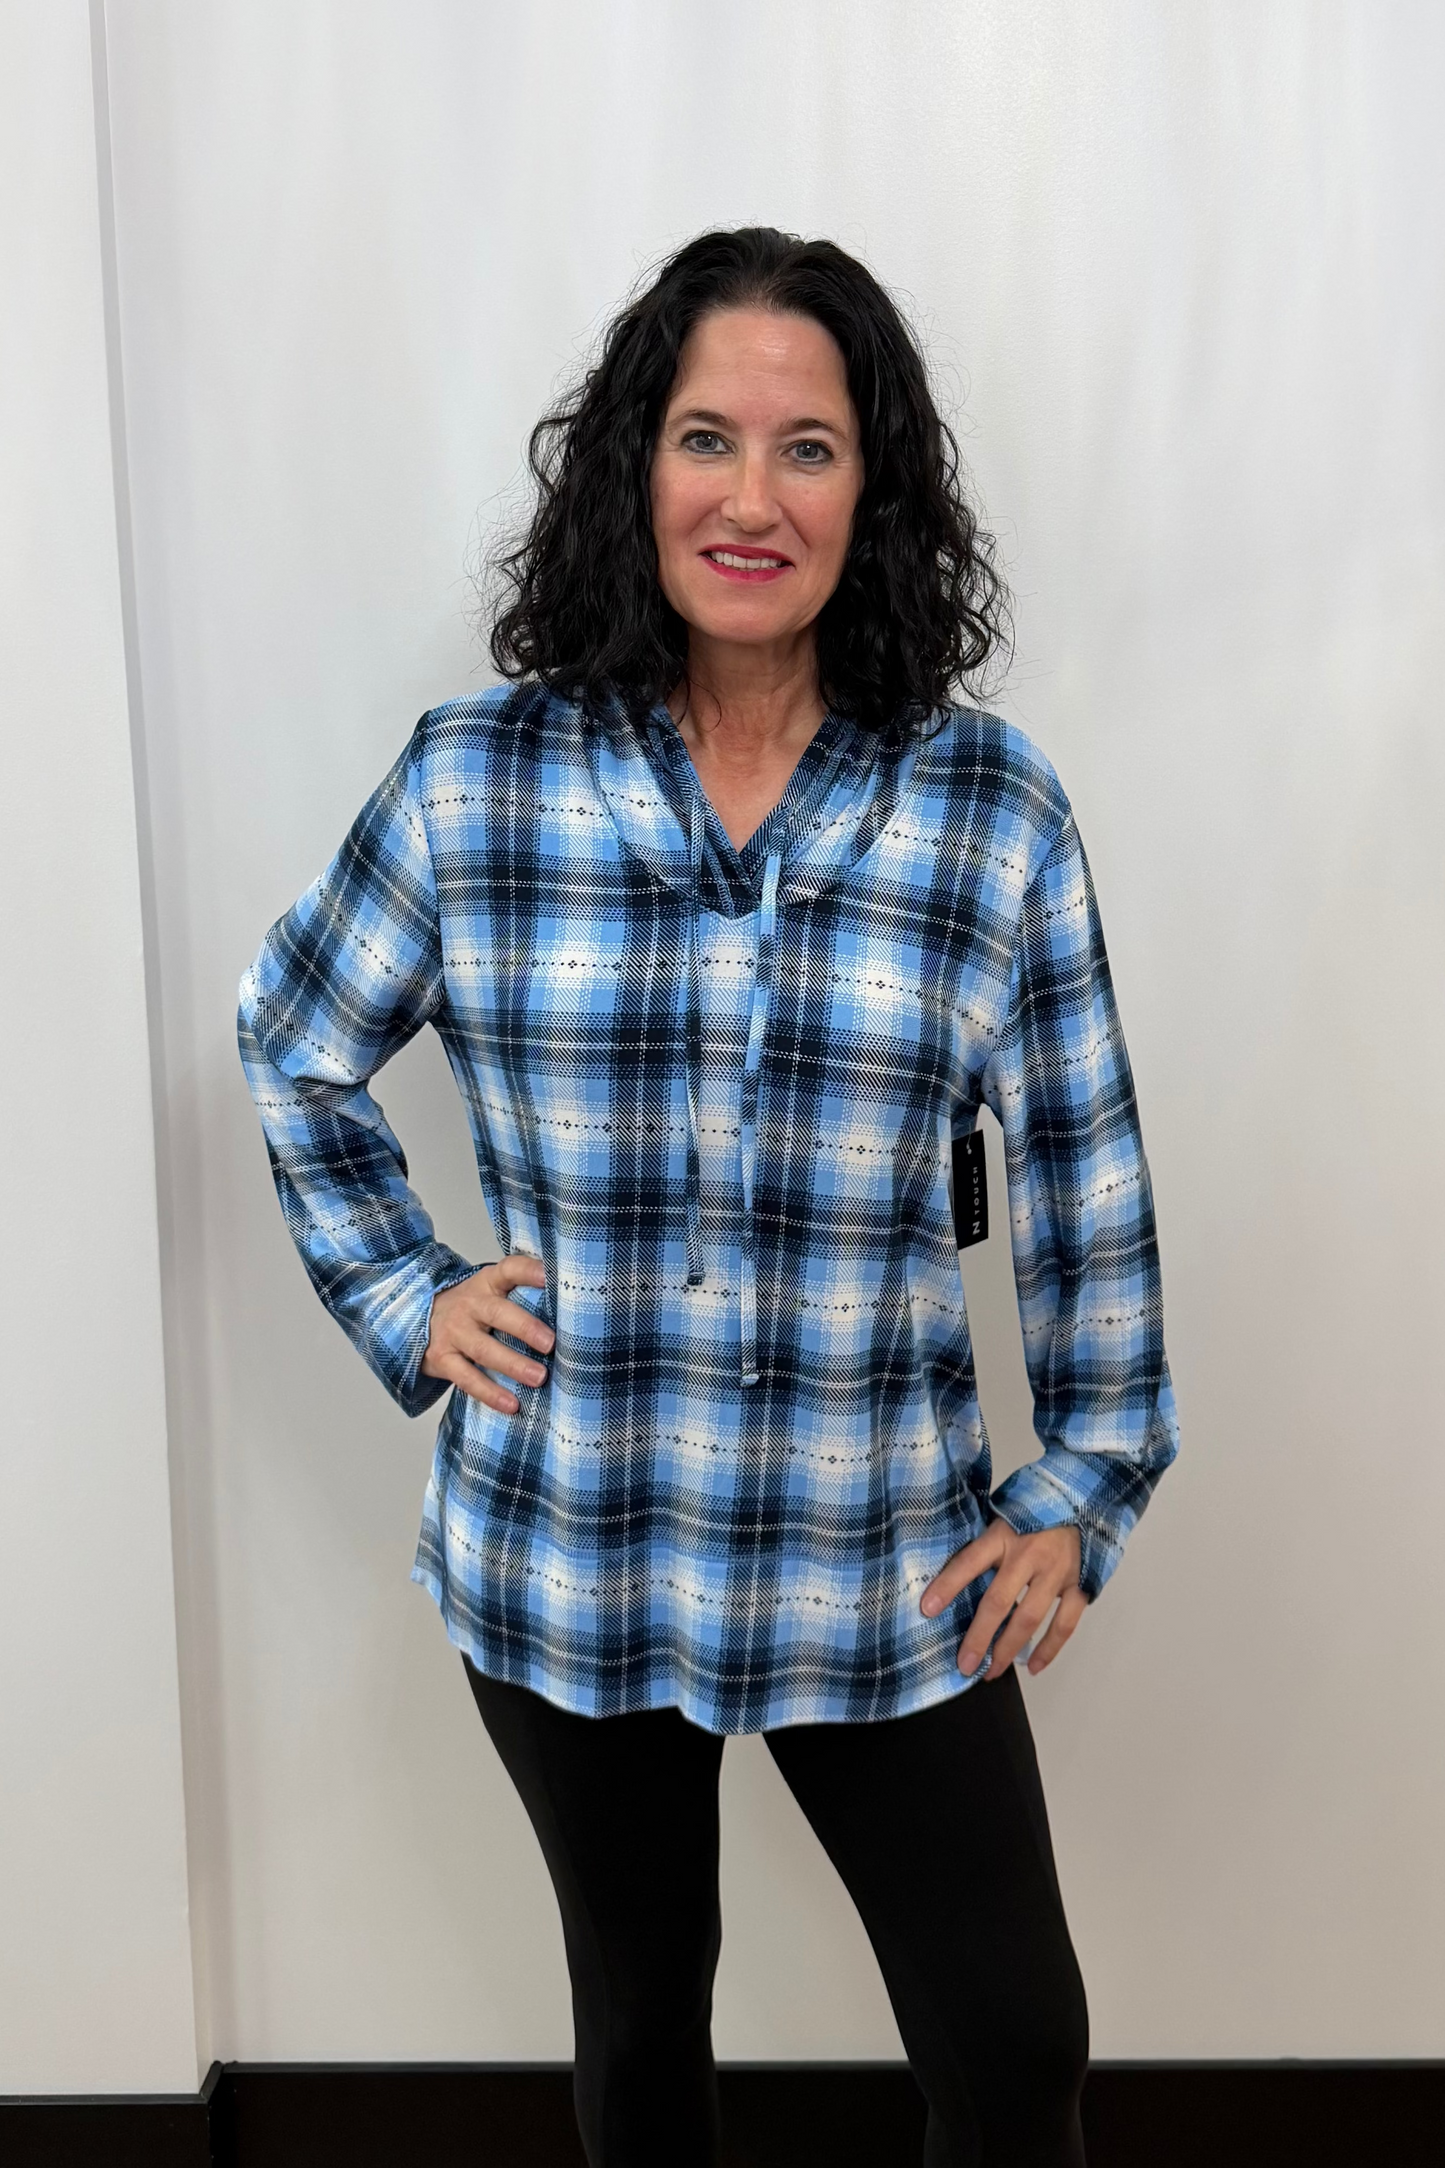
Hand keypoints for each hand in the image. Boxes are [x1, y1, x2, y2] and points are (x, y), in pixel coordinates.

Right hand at [420, 1255, 553, 1413]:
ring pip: (484, 1349)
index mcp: (488, 1283)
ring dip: (513, 1364)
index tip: (549, 1276)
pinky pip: (468, 1379)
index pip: (509, 1270)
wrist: (419, 1318)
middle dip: (525, 1328)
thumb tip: (574, 1308)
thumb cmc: (472, 1308)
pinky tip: (511, 1404)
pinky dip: (490, 1393)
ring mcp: (455, 1332)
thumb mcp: (492, 1291)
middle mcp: (470, 1305)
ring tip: (539, 1378)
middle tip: (550, 1343)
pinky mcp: (443, 1359)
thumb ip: (522, 1294)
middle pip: (497, 1313)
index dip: (528, 1271)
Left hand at [919, 1519, 1085, 1680]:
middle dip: (979, 1637)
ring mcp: (1056, 1571)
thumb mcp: (1004, 1514)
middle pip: (998, 1602)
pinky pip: (1064, 1623)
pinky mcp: (1079, 1584)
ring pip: (1029, 1618)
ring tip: (991, 1671)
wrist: (1084, 1496)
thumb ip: (987, 1541)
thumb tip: (956, 1574)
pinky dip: (1049, 1648)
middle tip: (965, 1664)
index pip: (969, 1561)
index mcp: (1004, 1533)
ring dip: (1009, 1649)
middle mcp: (1028, 1554)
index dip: (947, 1586)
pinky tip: (1033, 1667)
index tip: (927, 1610)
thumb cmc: (1035, 1507)